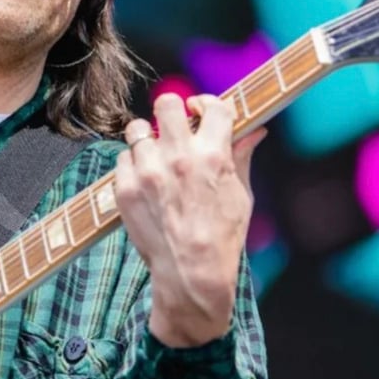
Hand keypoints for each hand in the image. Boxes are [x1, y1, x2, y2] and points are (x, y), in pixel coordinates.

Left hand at [114, 93, 265, 347]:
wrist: (191, 274)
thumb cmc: (222, 237)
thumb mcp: (240, 194)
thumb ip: (242, 156)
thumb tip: (255, 130)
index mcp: (213, 155)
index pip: (212, 106)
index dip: (207, 104)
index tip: (200, 110)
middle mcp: (178, 157)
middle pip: (166, 103)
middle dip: (172, 111)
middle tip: (174, 127)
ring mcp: (148, 171)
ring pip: (138, 128)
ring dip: (147, 138)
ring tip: (155, 155)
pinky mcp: (126, 187)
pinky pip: (123, 157)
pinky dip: (133, 165)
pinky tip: (145, 180)